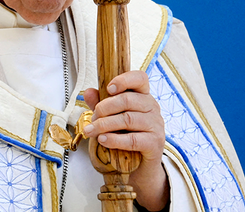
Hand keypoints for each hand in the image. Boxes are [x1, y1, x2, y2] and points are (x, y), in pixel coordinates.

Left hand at [82, 70, 168, 210]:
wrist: (140, 166)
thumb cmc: (125, 135)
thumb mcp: (111, 117)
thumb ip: (100, 104)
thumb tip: (88, 92)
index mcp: (143, 96)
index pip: (140, 78)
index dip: (124, 80)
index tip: (108, 88)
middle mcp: (153, 107)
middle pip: (127, 100)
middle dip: (104, 108)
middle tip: (92, 118)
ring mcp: (156, 125)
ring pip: (128, 119)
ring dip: (105, 125)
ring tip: (91, 131)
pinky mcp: (155, 143)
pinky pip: (133, 139)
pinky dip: (115, 139)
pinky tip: (103, 140)